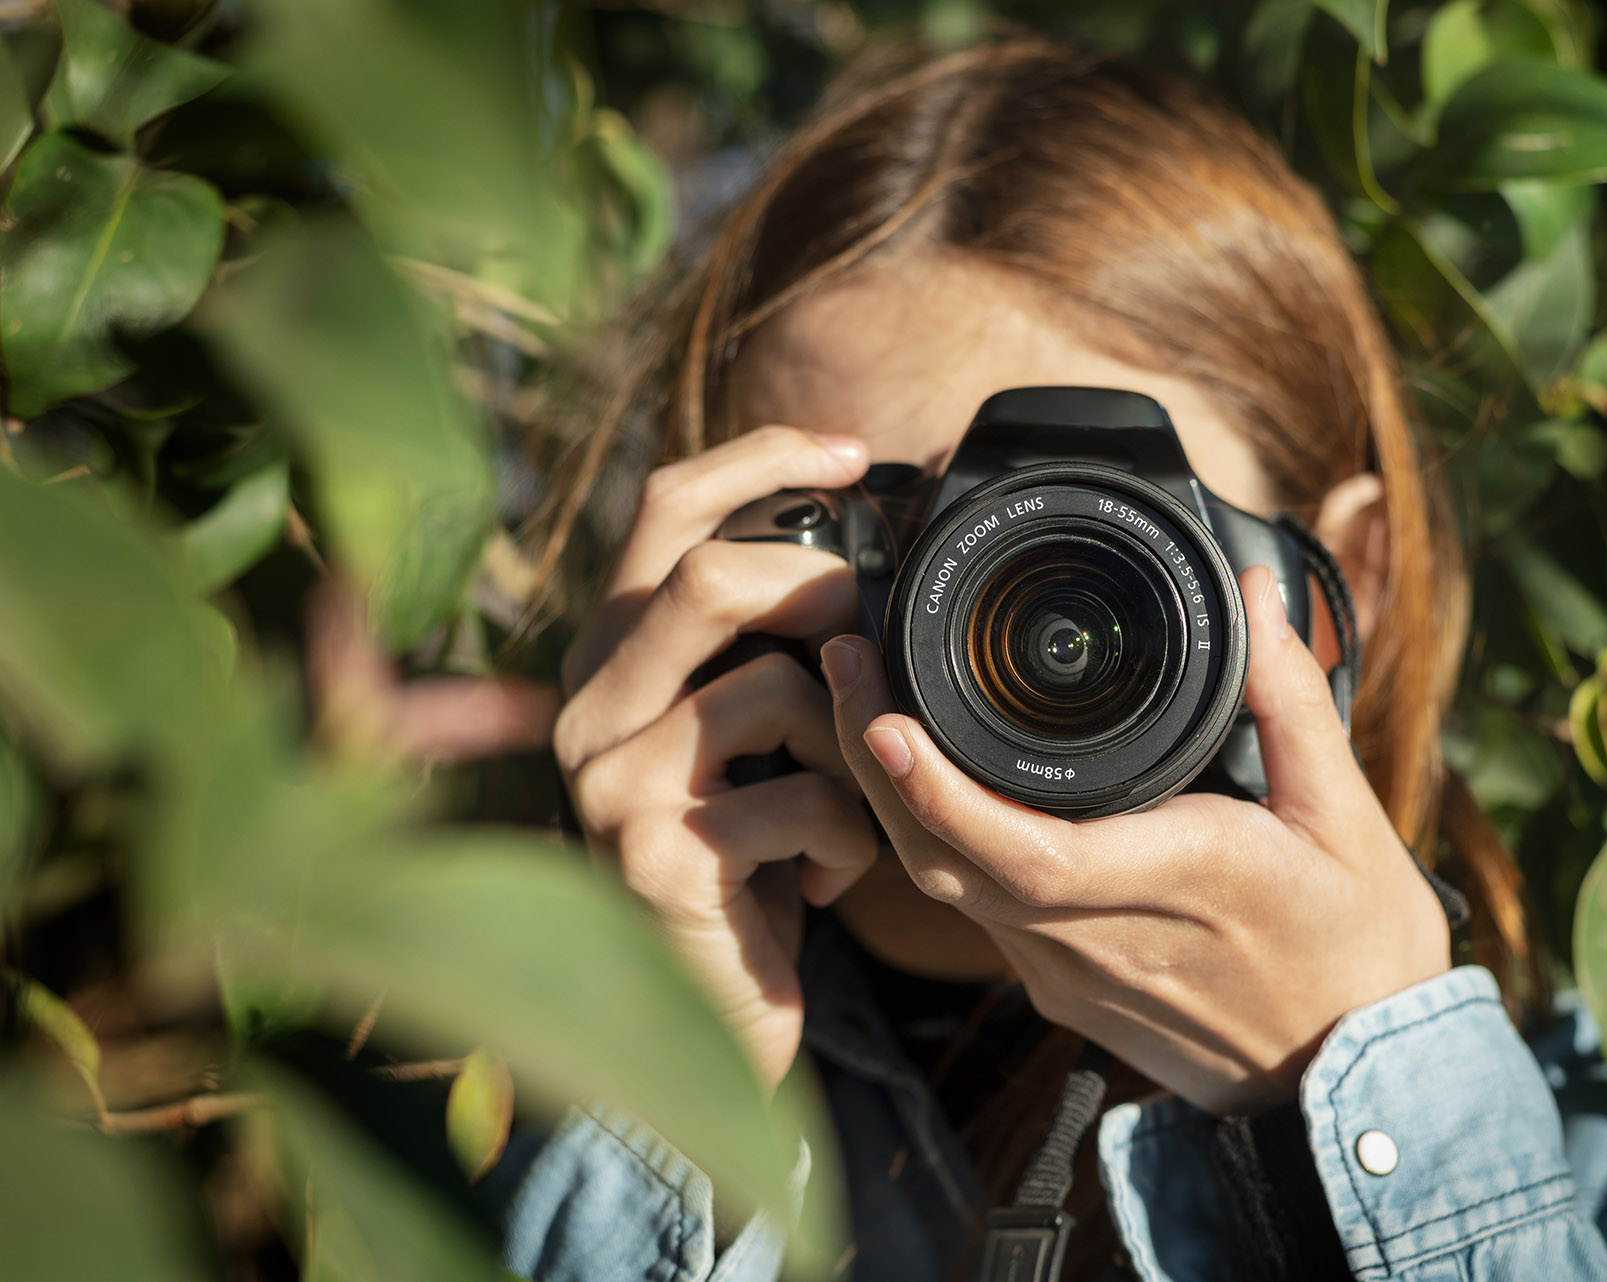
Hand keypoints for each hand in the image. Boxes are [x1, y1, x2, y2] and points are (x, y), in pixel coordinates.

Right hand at [555, 426, 879, 1090]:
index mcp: (614, 655)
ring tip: (846, 807)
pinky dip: (848, 837)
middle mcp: (587, 705)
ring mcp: (607, 782)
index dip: (759, 457)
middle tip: (871, 647)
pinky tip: (828, 876)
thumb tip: (868, 543)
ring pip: (772, 690)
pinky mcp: (650, 856)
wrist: (711, 1009)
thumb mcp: (751, 735)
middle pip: (709, 579)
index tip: (855, 453)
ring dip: (848, 748)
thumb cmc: (748, 855)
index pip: (664, 508)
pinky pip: (798, 800)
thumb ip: (770, 645)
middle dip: (820, 597)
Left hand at [821, 566, 1450, 1114]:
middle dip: (876, 763)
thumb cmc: (1360, 950)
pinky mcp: (1062, 990)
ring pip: (948, 889)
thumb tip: (1259, 592)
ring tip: (867, 701)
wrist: (1354, 1082)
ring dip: (894, 799)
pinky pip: (976, 911)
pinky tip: (926, 781)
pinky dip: (938, 840)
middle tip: (844, 661)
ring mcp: (1071, 974)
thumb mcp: (1347, 816)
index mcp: (1179, 882)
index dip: (937, 791)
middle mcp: (1101, 939)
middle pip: (946, 864)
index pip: (1025, 851)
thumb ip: (1292, 697)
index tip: (882, 718)